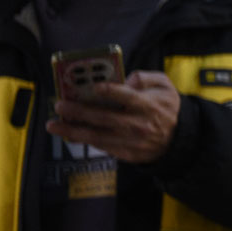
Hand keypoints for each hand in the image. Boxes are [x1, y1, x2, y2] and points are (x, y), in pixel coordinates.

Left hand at [47, 71, 181, 163]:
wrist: (178, 139)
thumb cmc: (166, 108)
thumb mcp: (165, 86)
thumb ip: (145, 77)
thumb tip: (125, 79)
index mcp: (148, 105)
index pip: (127, 97)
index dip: (109, 91)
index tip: (92, 86)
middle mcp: (138, 124)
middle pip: (104, 117)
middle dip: (79, 111)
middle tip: (60, 105)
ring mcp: (131, 141)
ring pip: (97, 136)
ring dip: (72, 130)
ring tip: (53, 125)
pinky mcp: (126, 153)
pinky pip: (101, 146)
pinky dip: (83, 141)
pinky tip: (68, 134)